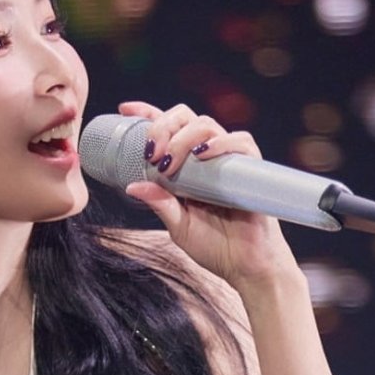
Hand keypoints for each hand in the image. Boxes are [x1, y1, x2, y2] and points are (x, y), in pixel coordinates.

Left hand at [117, 99, 298, 290]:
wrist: (245, 266)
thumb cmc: (215, 246)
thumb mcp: (178, 226)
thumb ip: (160, 204)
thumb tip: (132, 187)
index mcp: (186, 167)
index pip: (168, 129)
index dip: (148, 113)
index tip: (125, 109)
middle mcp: (206, 157)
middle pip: (185, 118)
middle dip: (162, 127)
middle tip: (151, 154)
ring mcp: (228, 160)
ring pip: (206, 124)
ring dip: (182, 138)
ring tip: (170, 164)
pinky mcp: (250, 168)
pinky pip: (239, 141)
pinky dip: (220, 142)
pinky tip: (203, 153)